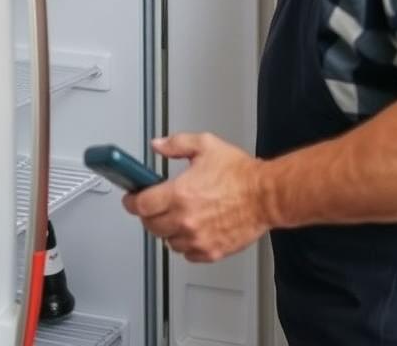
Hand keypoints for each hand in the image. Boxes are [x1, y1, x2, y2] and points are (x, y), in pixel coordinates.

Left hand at [122, 133, 268, 262]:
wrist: (266, 195)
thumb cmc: (240, 173)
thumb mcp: (206, 145)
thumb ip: (177, 144)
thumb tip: (158, 145)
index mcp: (180, 194)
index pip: (141, 205)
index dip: (131, 201)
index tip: (131, 198)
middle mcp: (186, 219)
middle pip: (151, 225)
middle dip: (149, 214)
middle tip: (154, 204)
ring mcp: (197, 239)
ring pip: (167, 241)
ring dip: (167, 229)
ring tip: (177, 215)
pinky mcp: (210, 251)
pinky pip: (186, 253)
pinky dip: (185, 243)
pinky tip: (192, 229)